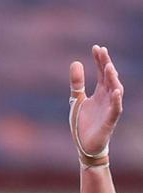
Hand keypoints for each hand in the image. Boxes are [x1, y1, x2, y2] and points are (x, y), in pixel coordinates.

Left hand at [69, 45, 123, 162]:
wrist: (84, 145)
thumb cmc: (83, 123)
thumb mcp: (76, 100)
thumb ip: (77, 84)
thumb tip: (76, 62)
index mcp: (99, 92)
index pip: (101, 72)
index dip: (99, 60)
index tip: (96, 47)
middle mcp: (107, 98)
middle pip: (109, 78)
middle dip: (106, 64)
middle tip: (102, 50)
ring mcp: (109, 108)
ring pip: (115, 90)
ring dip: (113, 79)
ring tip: (109, 66)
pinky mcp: (109, 121)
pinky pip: (116, 109)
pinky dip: (116, 100)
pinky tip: (116, 91)